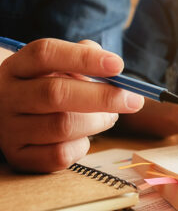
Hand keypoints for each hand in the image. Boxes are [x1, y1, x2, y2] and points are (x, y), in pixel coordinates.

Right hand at [0, 38, 143, 171]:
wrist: (9, 116)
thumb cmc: (45, 85)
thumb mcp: (57, 66)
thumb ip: (83, 57)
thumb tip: (112, 66)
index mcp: (17, 66)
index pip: (46, 54)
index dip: (84, 58)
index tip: (118, 65)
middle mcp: (7, 96)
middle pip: (56, 94)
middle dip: (103, 97)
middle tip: (133, 100)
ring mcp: (10, 129)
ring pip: (62, 126)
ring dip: (98, 122)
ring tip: (110, 116)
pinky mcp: (19, 156)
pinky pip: (59, 155)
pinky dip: (82, 146)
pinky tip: (85, 136)